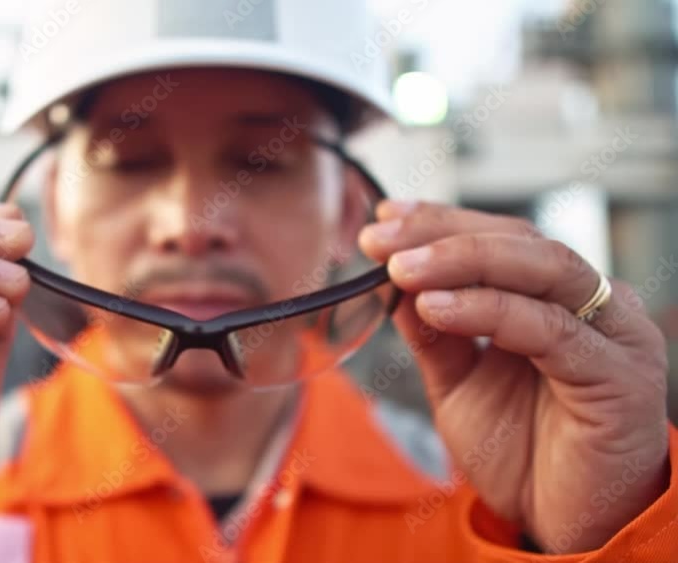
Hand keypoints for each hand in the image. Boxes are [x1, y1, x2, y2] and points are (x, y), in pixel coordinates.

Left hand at [359, 201, 669, 553]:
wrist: (561, 525)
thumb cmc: (521, 451)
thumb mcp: (457, 381)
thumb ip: (432, 331)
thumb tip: (392, 281)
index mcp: (555, 299)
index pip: (501, 236)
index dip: (441, 221)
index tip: (383, 220)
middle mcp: (592, 305)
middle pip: (520, 240)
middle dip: (443, 234)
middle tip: (383, 241)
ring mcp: (613, 335)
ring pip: (542, 269)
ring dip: (463, 261)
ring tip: (402, 270)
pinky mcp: (620, 376)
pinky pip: (552, 329)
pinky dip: (490, 310)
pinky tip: (437, 308)